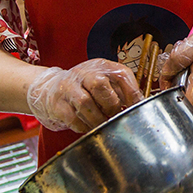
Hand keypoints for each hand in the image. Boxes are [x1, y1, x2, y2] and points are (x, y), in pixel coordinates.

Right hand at [26, 59, 142, 132]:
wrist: (52, 88)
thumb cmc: (86, 88)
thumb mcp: (105, 81)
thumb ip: (123, 92)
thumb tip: (141, 107)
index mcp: (102, 66)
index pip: (121, 74)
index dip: (132, 94)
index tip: (136, 109)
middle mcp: (84, 72)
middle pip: (99, 85)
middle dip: (110, 106)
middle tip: (113, 116)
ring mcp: (68, 86)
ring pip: (85, 103)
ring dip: (97, 119)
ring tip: (101, 125)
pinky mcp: (57, 102)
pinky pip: (72, 118)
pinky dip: (83, 126)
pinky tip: (88, 126)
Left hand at [158, 25, 192, 106]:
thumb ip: (177, 58)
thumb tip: (165, 73)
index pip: (184, 104)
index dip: (170, 98)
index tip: (166, 88)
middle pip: (180, 93)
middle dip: (175, 78)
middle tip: (183, 62)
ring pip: (186, 88)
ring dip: (183, 75)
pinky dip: (192, 75)